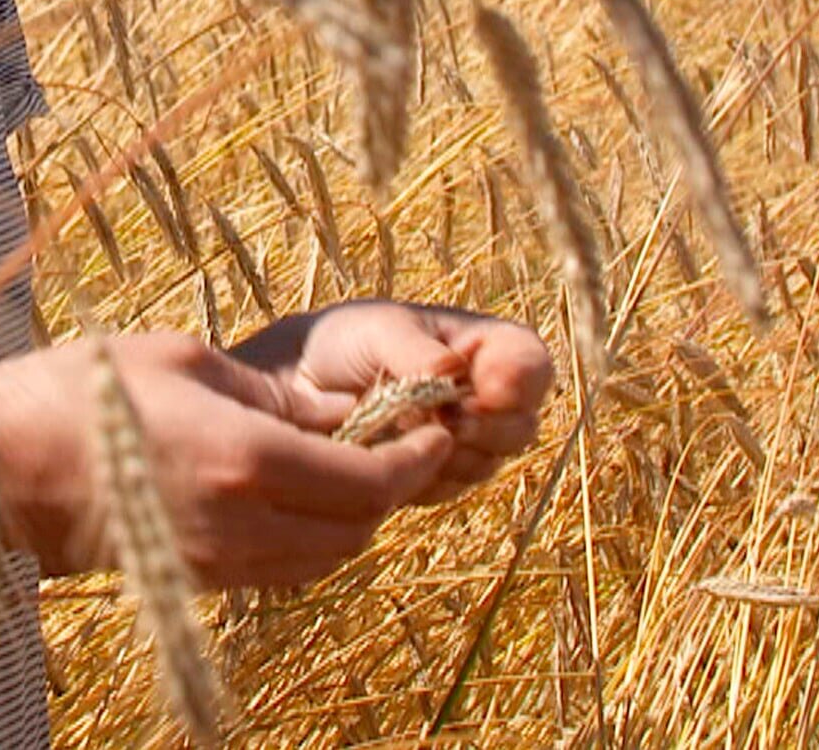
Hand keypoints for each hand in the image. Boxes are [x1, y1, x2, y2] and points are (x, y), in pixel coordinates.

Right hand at [0, 331, 454, 588]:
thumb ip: (271, 390)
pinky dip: (307, 537)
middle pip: (357, 530)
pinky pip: (280, 567)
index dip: (415, 459)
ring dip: (350, 518)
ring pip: (323, 557)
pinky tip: (293, 492)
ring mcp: (216, 560)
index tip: (434, 428)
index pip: (369, 481)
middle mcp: (242, 523)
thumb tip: (338, 408)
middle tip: (398, 442)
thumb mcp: (182, 359)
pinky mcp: (192, 577)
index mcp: (246, 458)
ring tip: (348, 464)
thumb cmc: (77, 390)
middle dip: (390, 490)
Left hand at [225, 300, 553, 503]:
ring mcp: (461, 442)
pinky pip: (446, 488)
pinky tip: (389, 454)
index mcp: (480, 347)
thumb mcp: (375, 329)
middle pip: (521, 425)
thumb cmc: (337, 343)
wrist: (287, 390)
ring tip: (402, 427)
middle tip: (445, 418)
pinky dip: (421, 475)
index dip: (522, 379)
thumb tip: (454, 376)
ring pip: (487, 463)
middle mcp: (481, 397)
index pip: (530, 363)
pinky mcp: (431, 478)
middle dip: (486, 426)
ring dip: (450, 452)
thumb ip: (417, 351)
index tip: (489, 388)